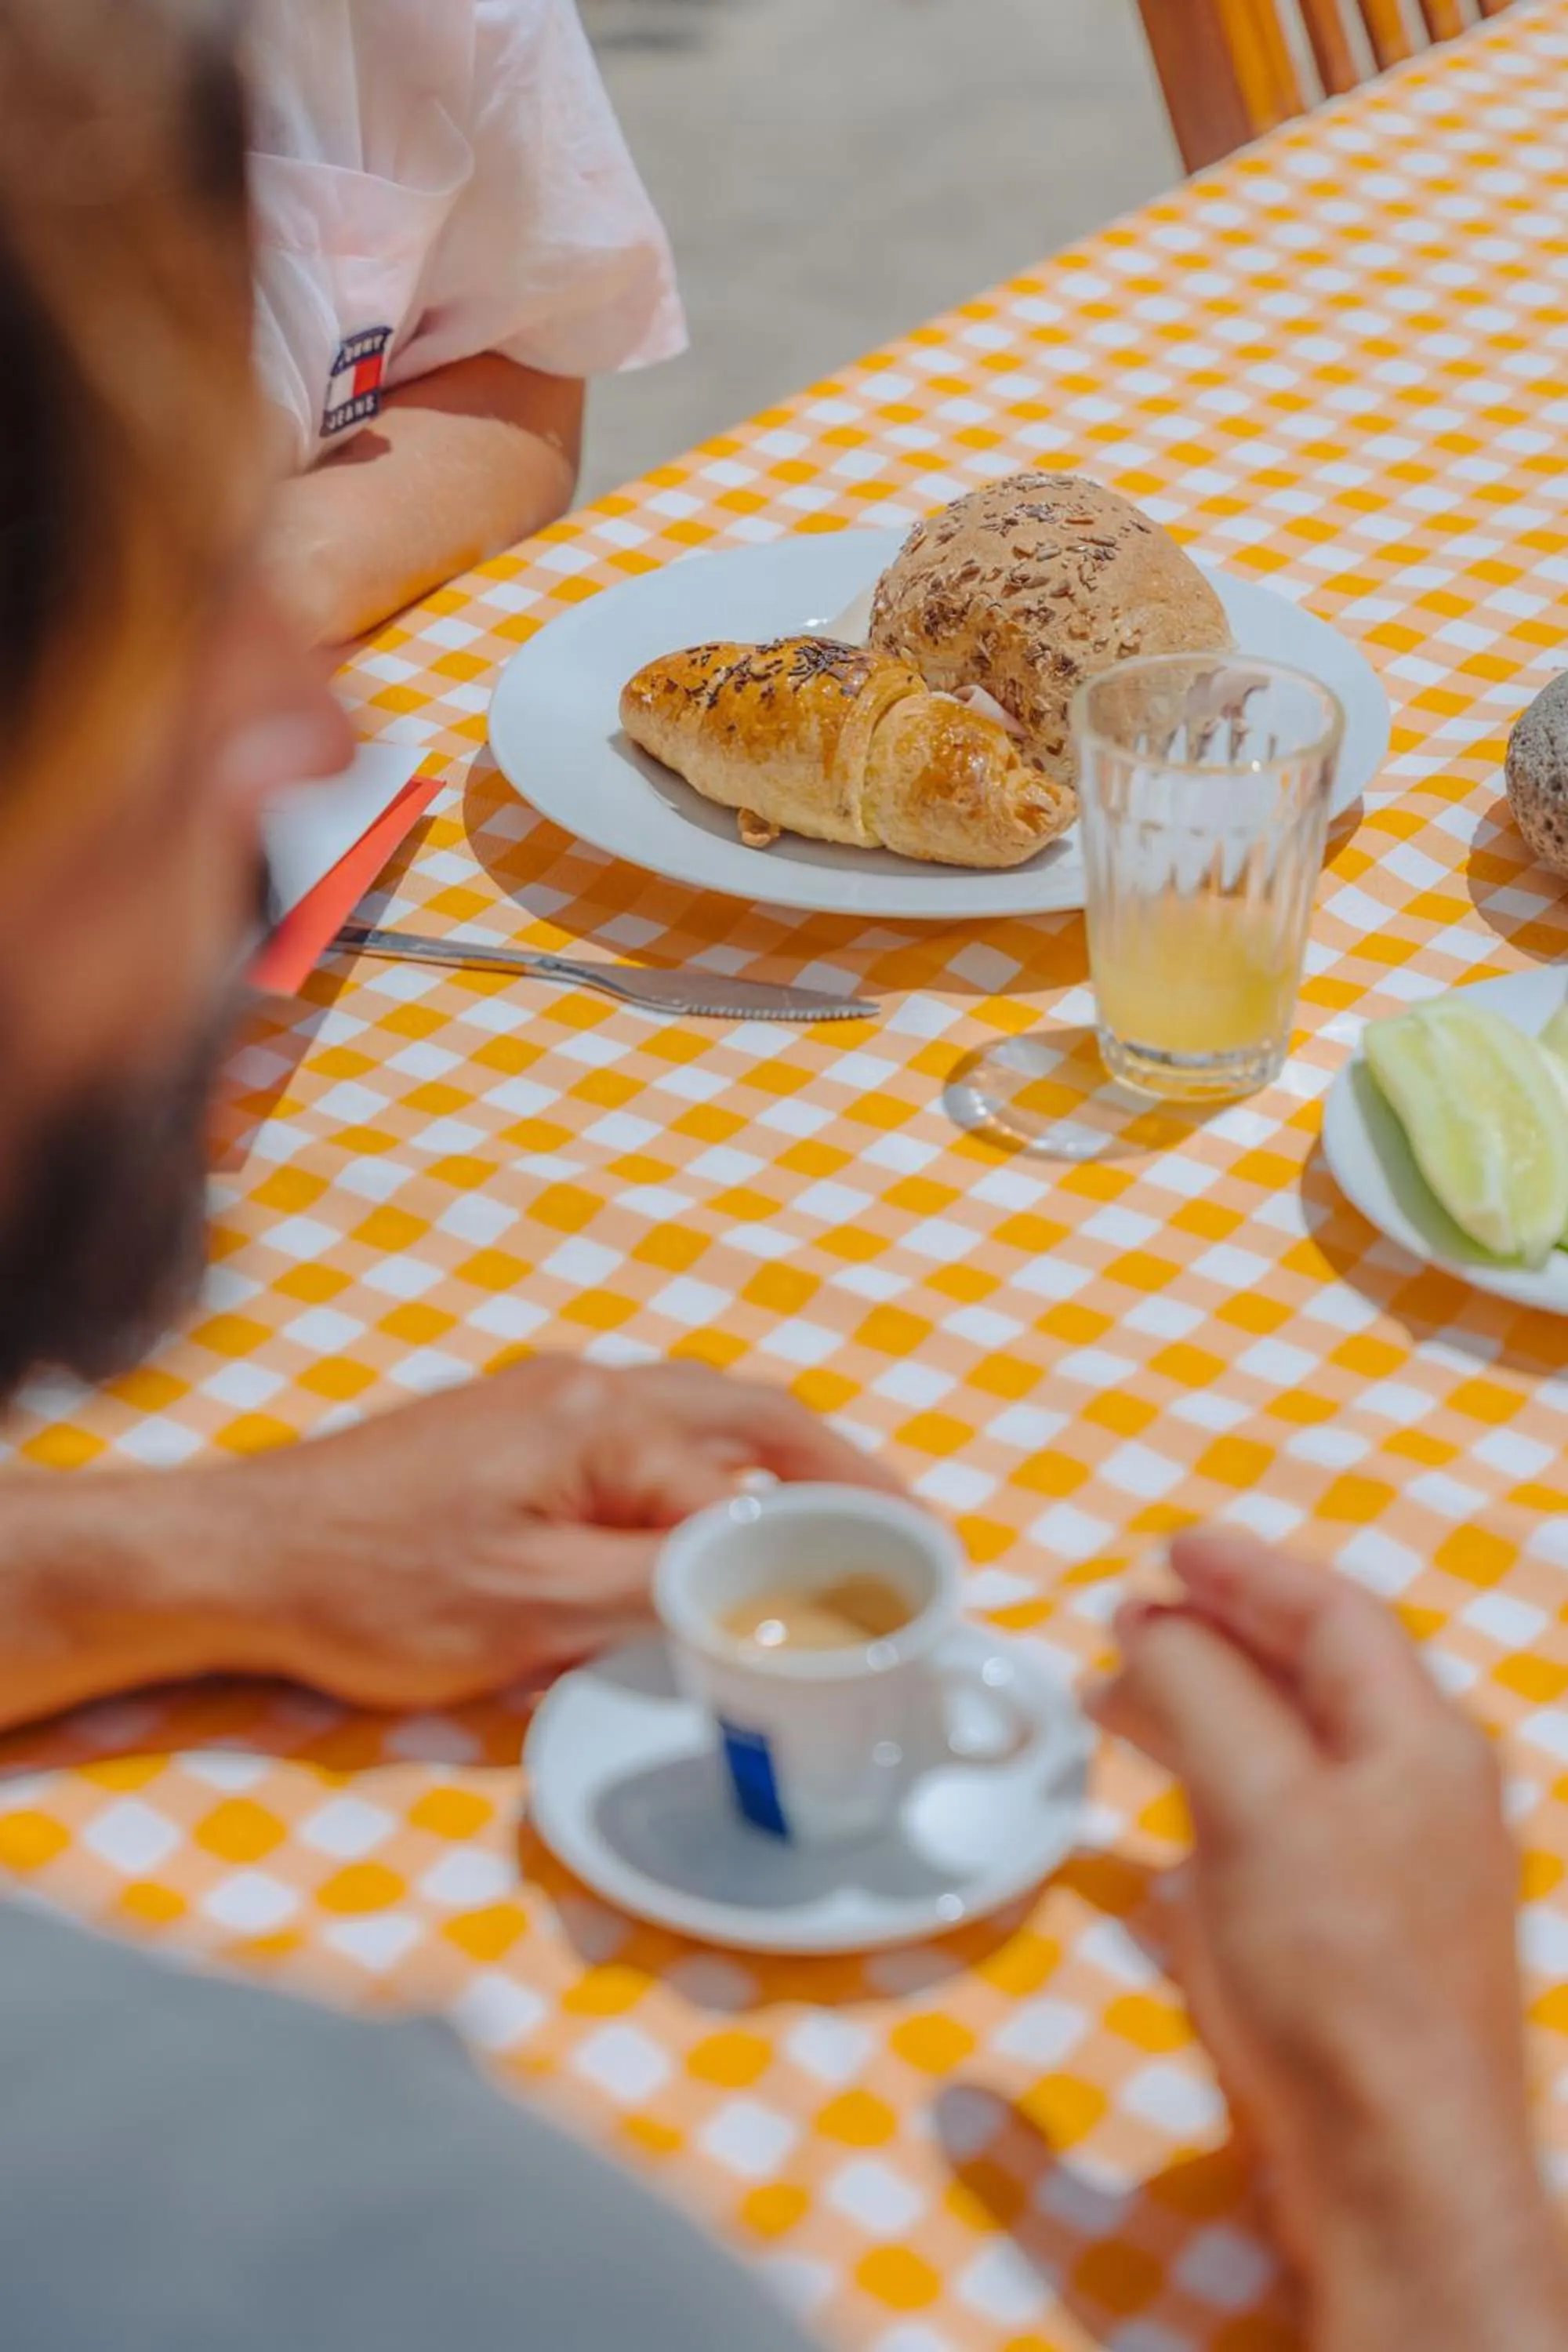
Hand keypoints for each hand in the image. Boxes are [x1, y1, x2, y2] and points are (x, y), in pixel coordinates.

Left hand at [216, 1357, 903, 1708]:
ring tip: (842, 1526)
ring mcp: (549, 1402)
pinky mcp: (516, 1431)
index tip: (911, 1575)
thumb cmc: (379, 1588)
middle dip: (841, 1472)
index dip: (837, 1532)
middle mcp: (589, 1388)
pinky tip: (723, 1525)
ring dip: (778, 1469)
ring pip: (701, 1421)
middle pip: (751, 1418)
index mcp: (605, 1422)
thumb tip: (765, 1587)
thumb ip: (661, 1592)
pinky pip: (650, 1440)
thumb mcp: (534, 1613)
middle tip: (912, 1530)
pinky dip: (713, 1475)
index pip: (751, 1481)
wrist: (244, 1554)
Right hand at [1089, 1529, 1567, 2351]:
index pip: (1334, 1612)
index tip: (1165, 1549)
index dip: (1244, 1568)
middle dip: (1212, 1637)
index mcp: (1420, 1740)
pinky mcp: (1358, 1940)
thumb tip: (1152, 1625)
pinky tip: (1153, 1827)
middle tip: (1122, 1620)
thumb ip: (1200, 1694)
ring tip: (1112, 1703)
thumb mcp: (1254, 1804)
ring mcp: (1395, 1870)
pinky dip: (1211, 1798)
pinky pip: (1279, 1830)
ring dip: (1201, 1713)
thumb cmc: (1334, 1974)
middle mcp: (1421, 1792)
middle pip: (1313, 1676)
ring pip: (1289, 1754)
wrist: (1395, 2166)